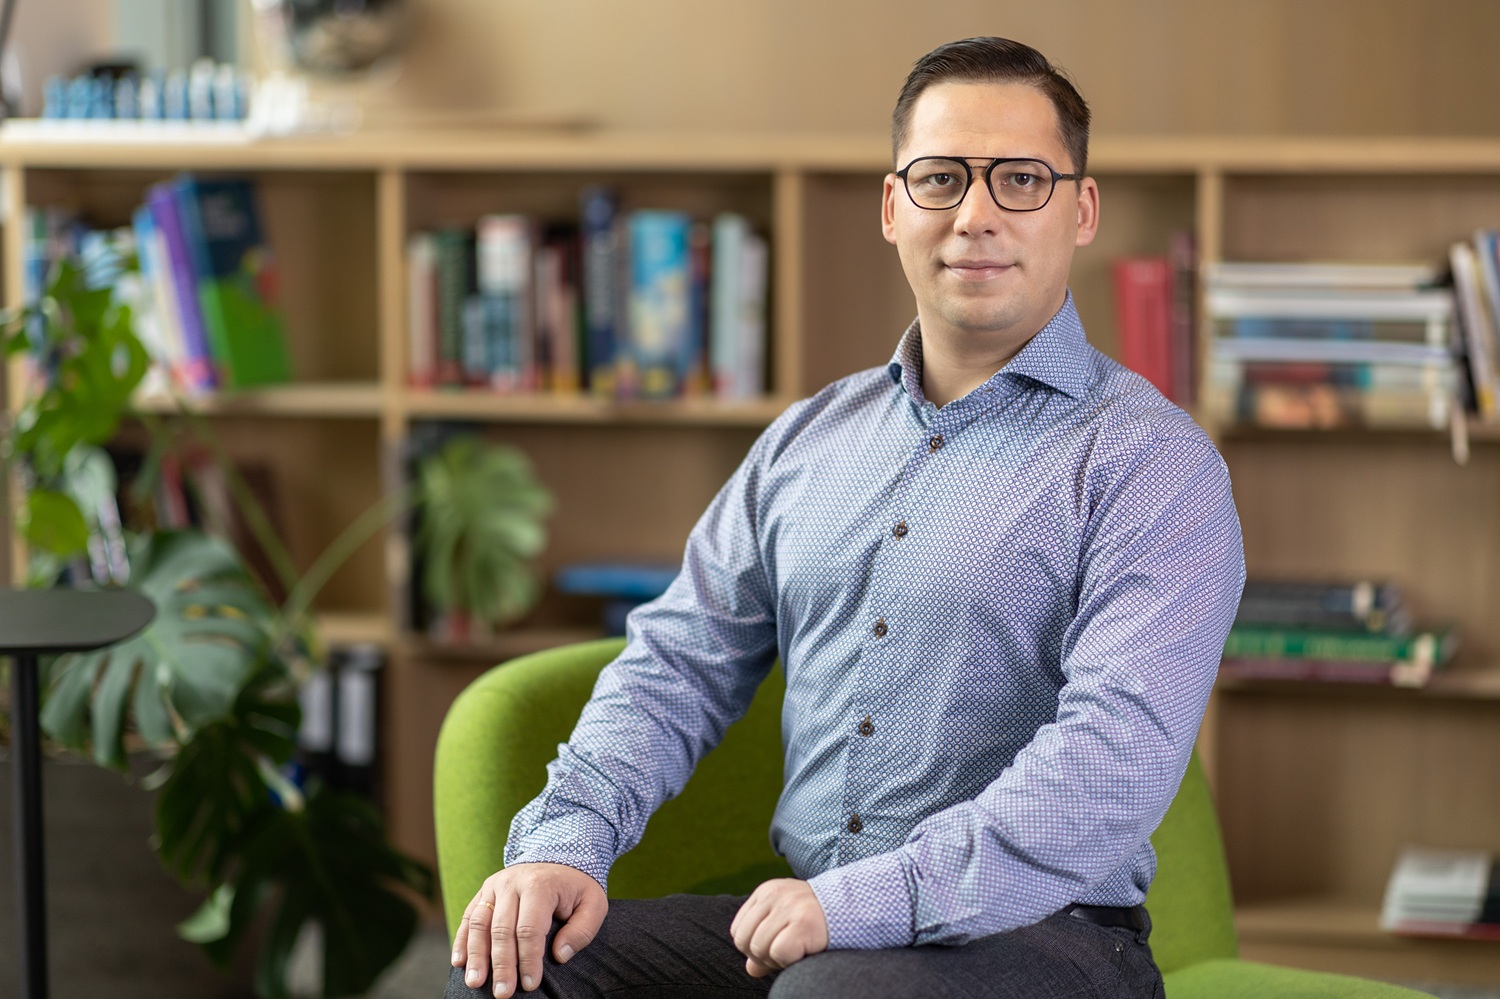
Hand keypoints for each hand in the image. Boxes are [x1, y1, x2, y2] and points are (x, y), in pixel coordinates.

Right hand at [451, 862, 606, 996]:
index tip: (530, 984)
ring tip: (475, 983)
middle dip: (502, 965)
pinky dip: (462, 940)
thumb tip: (559, 956)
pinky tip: (460, 962)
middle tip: (502, 993)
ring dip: (476, 955)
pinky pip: (468, 916)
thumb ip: (581, 931)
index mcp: (539, 885)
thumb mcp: (593, 903)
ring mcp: (494, 885)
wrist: (559, 856)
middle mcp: (512, 882)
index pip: (529, 929)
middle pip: (501, 929)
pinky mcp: (484, 891)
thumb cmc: (576, 887)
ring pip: (479, 923)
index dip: (528, 959)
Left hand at [730, 878, 829, 976]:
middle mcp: (774, 895)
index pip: (738, 930)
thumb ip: (765, 943)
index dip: (752, 947)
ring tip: (796, 952)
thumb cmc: (815, 922)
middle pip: (744, 941)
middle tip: (785, 954)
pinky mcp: (803, 922)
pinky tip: (804, 951)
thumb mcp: (785, 925)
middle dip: (762, 957)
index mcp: (766, 892)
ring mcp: (788, 907)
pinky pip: (779, 953)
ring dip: (776, 960)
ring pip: (759, 949)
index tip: (775, 946)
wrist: (853, 909)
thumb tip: (750, 969)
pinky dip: (789, 961)